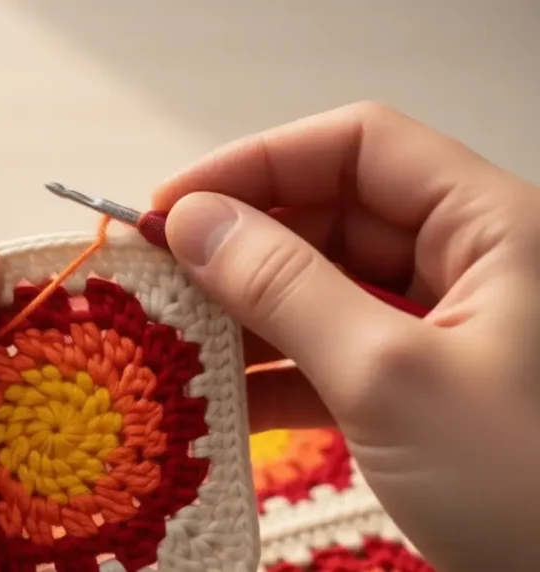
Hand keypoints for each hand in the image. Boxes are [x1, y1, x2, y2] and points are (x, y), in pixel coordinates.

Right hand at [157, 101, 539, 571]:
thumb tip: (194, 223)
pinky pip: (332, 354)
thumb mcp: (389, 378)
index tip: (173, 204)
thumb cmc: (530, 487)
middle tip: (159, 272)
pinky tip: (217, 393)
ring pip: (324, 288)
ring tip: (172, 333)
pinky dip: (274, 371)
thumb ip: (285, 289)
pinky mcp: (418, 388)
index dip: (257, 163)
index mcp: (492, 226)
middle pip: (333, 215)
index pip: (358, 148)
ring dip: (246, 311)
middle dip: (241, 243)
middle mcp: (469, 264)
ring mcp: (442, 330)